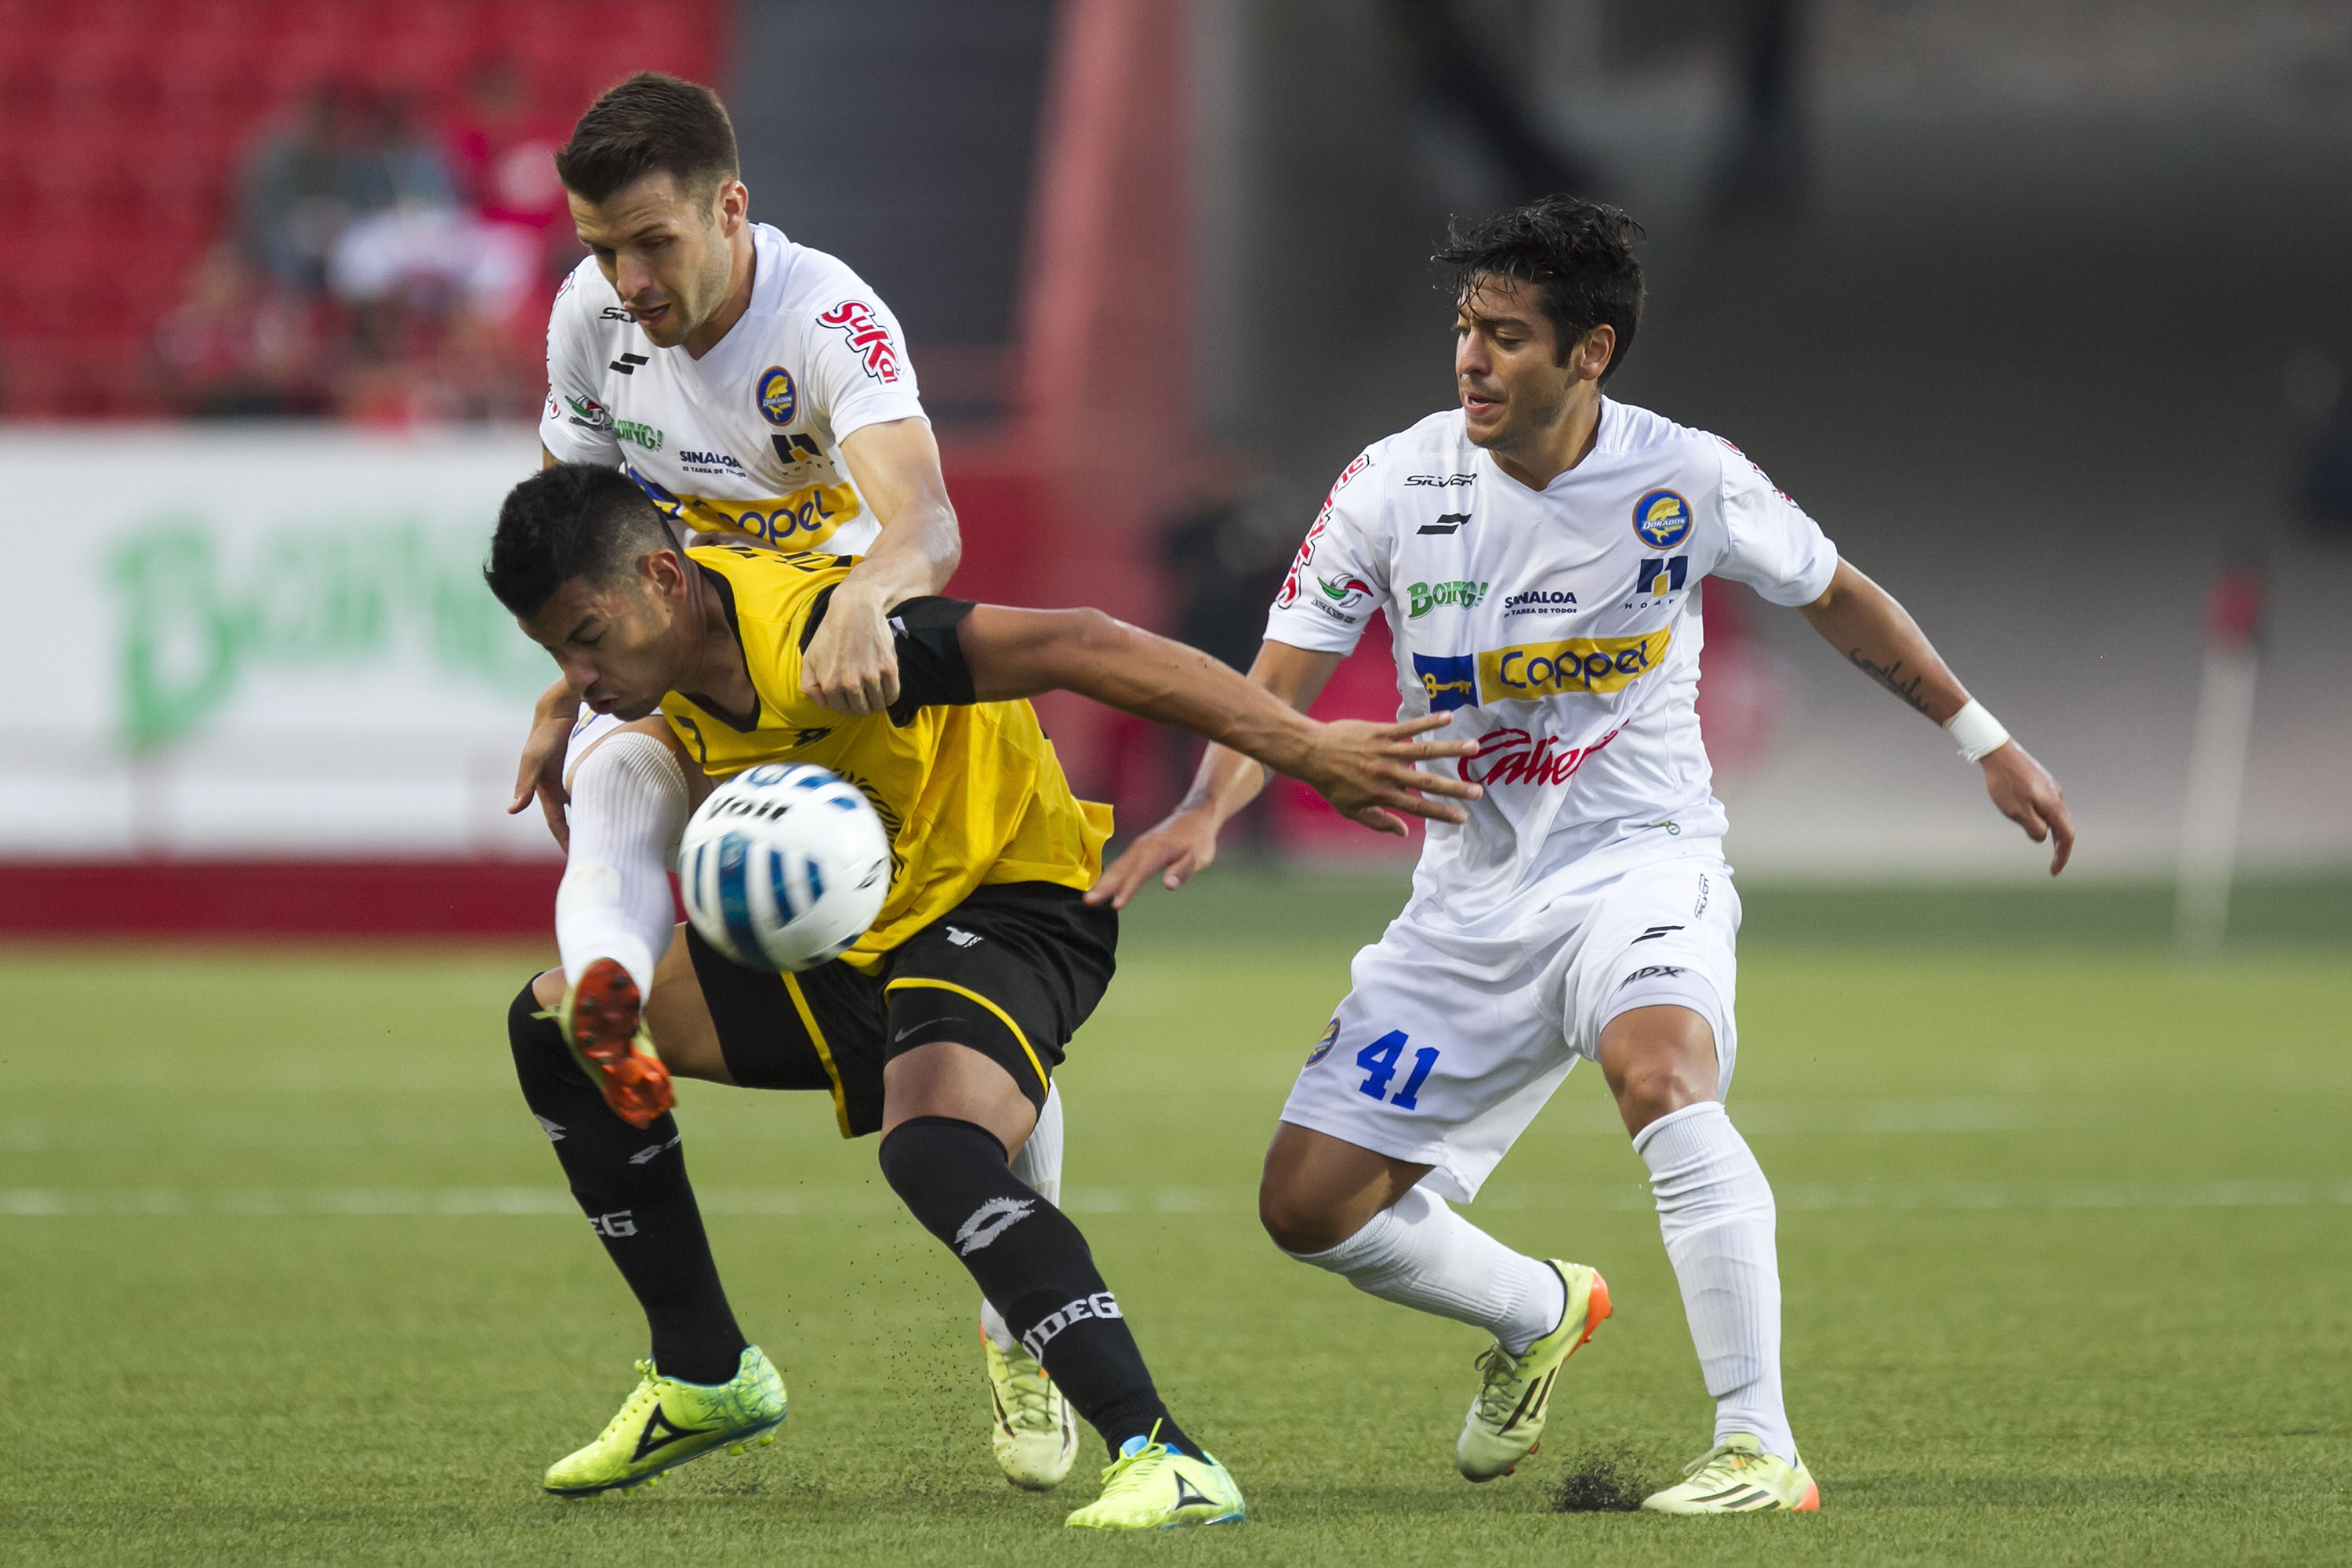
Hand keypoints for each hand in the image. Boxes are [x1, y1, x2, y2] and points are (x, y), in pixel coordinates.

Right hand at [508, 679, 580, 851]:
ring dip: (567, 832)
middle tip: (572, 853)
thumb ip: (577, 680)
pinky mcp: (557, 779)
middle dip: (559, 830)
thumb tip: (590, 671)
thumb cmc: (562, 696)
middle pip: (547, 805)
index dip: (522, 788)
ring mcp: (547, 777)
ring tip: (583, 853)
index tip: (513, 808)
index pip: (529, 771)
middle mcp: (538, 769)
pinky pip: (565, 805)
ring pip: (557, 811)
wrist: (558, 703)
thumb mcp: (570, 688)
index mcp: (536, 751)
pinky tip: (589, 834)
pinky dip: (574, 820)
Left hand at [801, 587, 901, 715]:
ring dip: (877, 701)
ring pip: (878, 705)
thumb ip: (809, 686)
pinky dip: (890, 695)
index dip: (847, 706)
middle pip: (862, 711)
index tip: (850, 698)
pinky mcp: (888, 668)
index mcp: (829, 684)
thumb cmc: (830, 633)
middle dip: (862, 706)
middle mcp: (850, 684)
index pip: (842, 710)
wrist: (855, 609)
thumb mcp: (809, 658)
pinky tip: (885, 687)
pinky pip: (893, 694)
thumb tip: (823, 705)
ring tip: (874, 690)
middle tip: (864, 695)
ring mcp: (871, 676)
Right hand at [1089, 803, 1225, 907]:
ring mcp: (1138, 848)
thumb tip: (1169, 885)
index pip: (1140, 873)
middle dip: (1104, 886)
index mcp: (1158, 851)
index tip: (1116, 905)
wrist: (1195, 816)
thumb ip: (1183, 870)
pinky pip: (1119, 864)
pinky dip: (1108, 876)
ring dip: (1102, 882)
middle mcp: (1143, 848)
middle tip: (1088, 902)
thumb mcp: (1198, 857)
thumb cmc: (1198, 840)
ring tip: (1088, 898)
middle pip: (1121, 870)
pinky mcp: (1137, 850)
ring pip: (1117, 867)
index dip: (1128, 890)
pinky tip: (1100, 887)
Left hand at [1295, 712, 1482, 834]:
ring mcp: (1386, 751)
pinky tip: (1449, 717)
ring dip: (1451, 749)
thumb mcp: (1350, 810)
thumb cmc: (1331, 783)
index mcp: (1383, 795)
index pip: (1418, 808)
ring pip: (1424, 751)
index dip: (1441, 814)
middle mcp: (1388, 774)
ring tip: (1475, 747)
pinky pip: (1409, 727)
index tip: (1463, 818)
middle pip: (1428, 783)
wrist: (1312, 753)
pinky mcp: (1381, 732)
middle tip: (1479, 791)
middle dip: (1455, 788)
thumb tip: (1404, 832)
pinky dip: (1429, 721)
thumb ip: (1378, 821)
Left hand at [1982, 740, 2073, 875]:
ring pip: (2056, 816)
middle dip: (2060, 847)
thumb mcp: (2016, 811)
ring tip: (2041, 843)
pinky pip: (2048, 806)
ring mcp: (2050, 788)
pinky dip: (2045, 819)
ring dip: (2052, 832)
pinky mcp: (2041, 782)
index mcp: (2054, 805)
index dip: (2062, 856)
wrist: (1998, 752)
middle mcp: (2057, 796)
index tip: (2054, 872)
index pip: (2066, 836)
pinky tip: (2033, 821)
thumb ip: (2034, 828)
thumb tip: (2043, 837)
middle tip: (2052, 866)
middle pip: (2065, 827)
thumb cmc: (2005, 783)